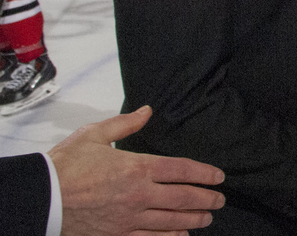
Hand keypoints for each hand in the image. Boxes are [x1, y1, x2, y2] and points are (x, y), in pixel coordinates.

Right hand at [48, 105, 225, 235]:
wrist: (40, 197)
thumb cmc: (66, 165)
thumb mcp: (95, 134)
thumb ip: (125, 123)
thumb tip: (147, 110)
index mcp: (137, 167)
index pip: (182, 170)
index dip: (204, 174)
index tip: (218, 177)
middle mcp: (138, 195)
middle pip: (183, 198)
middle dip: (206, 199)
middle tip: (219, 200)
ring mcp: (128, 218)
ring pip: (170, 221)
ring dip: (193, 220)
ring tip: (207, 218)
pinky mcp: (116, 235)